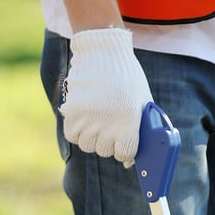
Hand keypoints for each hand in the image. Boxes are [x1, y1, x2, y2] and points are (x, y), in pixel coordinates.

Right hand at [60, 27, 153, 165]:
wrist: (104, 52)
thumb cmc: (128, 79)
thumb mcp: (143, 102)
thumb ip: (141, 131)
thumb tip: (131, 162)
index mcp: (129, 121)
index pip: (124, 154)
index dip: (125, 150)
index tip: (124, 142)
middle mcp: (108, 123)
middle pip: (104, 151)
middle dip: (108, 142)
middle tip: (110, 125)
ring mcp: (88, 118)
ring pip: (88, 145)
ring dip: (92, 138)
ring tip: (97, 121)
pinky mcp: (72, 111)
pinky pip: (72, 135)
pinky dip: (77, 131)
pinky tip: (84, 120)